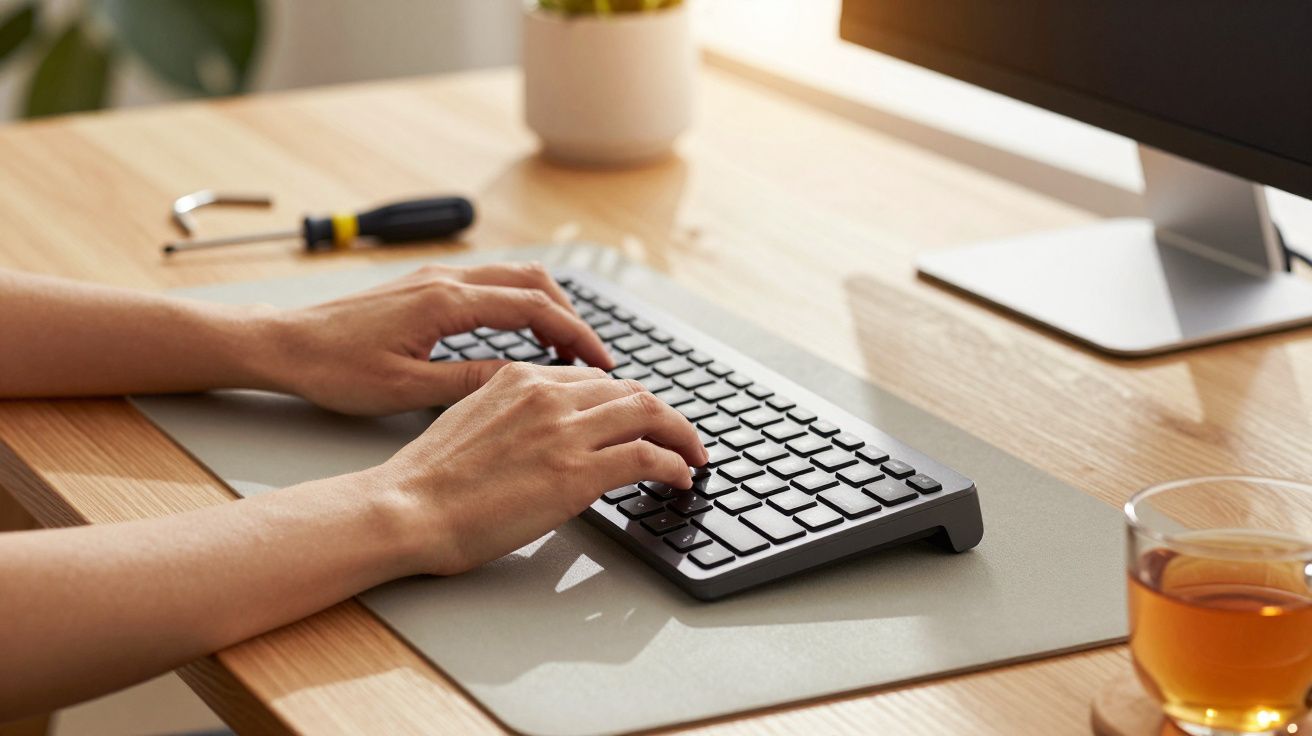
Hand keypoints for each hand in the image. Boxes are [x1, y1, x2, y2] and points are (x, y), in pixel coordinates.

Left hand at [257, 262, 612, 414]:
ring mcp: (434, 276)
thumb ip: (468, 382)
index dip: (576, 336)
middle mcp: (446, 279)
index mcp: (447, 303)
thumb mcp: (406, 390)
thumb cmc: (334, 370)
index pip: (534, 309)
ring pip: (512, 275)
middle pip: (533, 282)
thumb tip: (522, 382)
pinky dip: (518, 301)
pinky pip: (488, 280)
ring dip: (546, 305)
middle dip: (571, 317)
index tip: (600, 363)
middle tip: (590, 358)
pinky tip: (518, 333)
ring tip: (562, 348)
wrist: (283, 344)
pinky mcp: (423, 283)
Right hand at [377, 362, 708, 575]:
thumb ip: (510, 414)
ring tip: (693, 455)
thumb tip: (539, 433)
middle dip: (663, 414)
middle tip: (681, 436)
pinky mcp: (578, 472)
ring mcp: (564, 431)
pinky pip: (647, 456)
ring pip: (648, 414)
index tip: (639, 419)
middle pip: (628, 391)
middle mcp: (547, 394)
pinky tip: (681, 476)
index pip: (592, 380)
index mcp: (519, 377)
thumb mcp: (468, 419)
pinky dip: (674, 463)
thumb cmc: (427, 480)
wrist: (407, 507)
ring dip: (681, 435)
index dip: (624, 401)